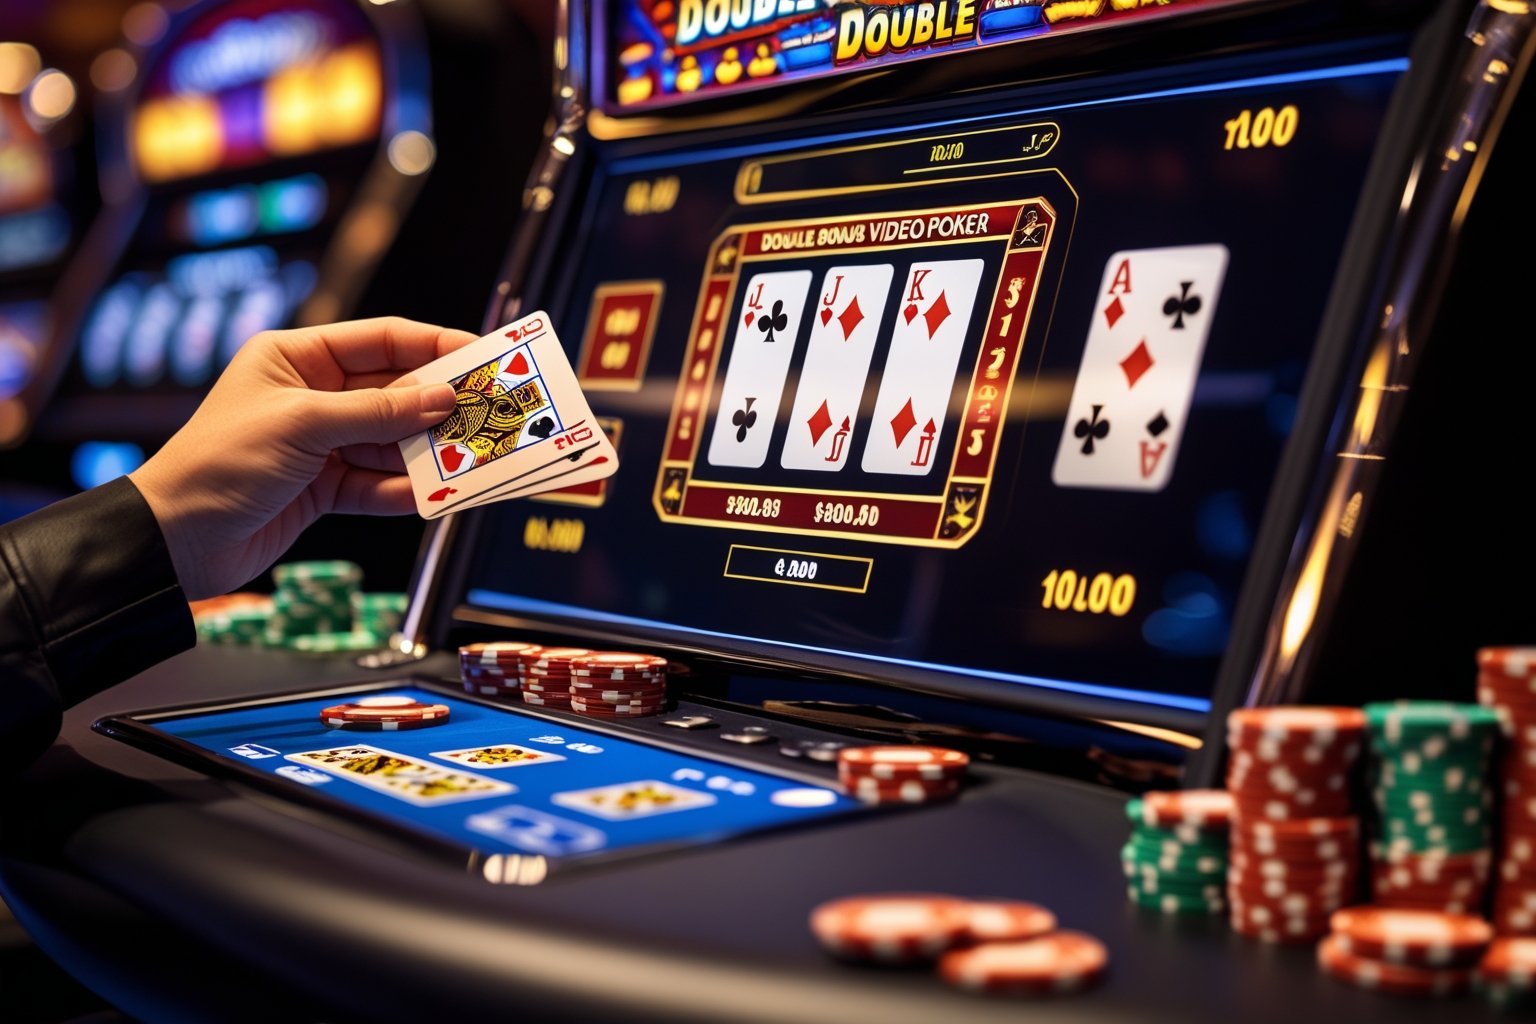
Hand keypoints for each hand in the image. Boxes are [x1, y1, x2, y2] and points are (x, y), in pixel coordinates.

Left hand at [130, 317, 475, 599]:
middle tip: (488, 412)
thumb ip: (379, 412)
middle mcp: (312, 396)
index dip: (434, 346)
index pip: (381, 341)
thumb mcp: (304, 424)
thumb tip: (440, 399)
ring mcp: (321, 444)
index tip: (480, 357)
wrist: (178, 541)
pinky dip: (406, 490)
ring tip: (470, 458)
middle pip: (395, 393)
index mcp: (296, 358)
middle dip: (439, 406)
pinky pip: (379, 483)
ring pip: (393, 442)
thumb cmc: (219, 463)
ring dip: (429, 453)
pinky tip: (434, 494)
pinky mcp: (325, 488)